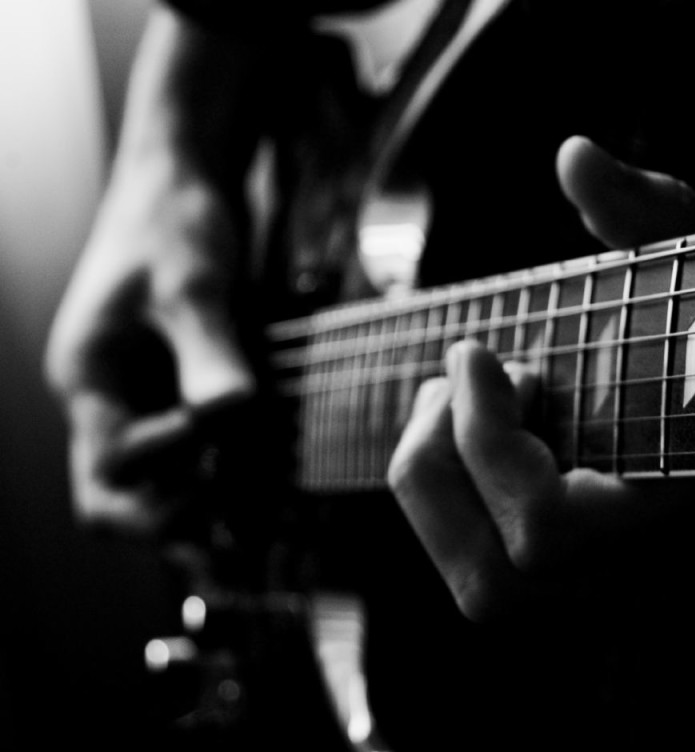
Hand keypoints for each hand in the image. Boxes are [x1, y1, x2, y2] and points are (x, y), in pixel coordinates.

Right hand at [44, 181, 254, 536]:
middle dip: (172, 519)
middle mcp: (108, 403)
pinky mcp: (175, 394)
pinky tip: (271, 478)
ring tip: (266, 517)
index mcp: (89, 380)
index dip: (171, 459)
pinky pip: (192, 456)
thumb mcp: (191, 285)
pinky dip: (226, 473)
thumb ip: (208, 352)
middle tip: (240, 526)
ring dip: (206, 504)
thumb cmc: (172, 224)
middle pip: (116, 498)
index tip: (224, 427)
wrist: (182, 187)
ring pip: (156, 486)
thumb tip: (230, 414)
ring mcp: (141, 402)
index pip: (114, 463)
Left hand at [387, 136, 694, 621]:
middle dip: (440, 464)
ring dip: (437, 485)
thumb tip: (574, 156)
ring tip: (460, 395)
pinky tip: (480, 429)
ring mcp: (616, 593)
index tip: (478, 348)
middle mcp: (649, 579)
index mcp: (693, 519)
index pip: (543, 532)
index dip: (486, 441)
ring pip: (485, 595)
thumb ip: (654, 215)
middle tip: (460, 372)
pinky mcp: (586, 580)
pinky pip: (490, 576)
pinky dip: (455, 502)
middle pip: (493, 591)